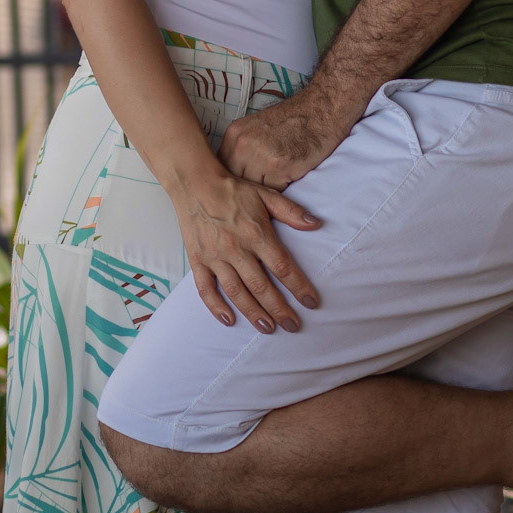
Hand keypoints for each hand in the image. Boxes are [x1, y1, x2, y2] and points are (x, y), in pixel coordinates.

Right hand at [172, 164, 320, 333]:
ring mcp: (215, 257)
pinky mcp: (198, 261)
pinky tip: (229, 320)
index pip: (282, 267)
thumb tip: (317, 224)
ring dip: (253, 312)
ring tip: (268, 328)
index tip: (311, 302)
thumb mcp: (266, 195)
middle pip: (261, 286)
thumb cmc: (233, 191)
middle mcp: (236, 249)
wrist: (195, 184)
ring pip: (236, 292)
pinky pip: (205, 289)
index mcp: (256, 233)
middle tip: (293, 326)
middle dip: (279, 309)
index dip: (298, 287)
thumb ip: (292, 212)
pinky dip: (216, 307)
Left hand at [220, 87, 346, 187]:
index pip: (223, 168)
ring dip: (264, 190)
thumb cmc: (292, 120)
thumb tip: (231, 173)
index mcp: (234, 134)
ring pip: (254, 188)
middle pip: (236, 181)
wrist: (320, 110)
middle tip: (258, 187)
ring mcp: (260, 157)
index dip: (232, 180)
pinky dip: (281, 189)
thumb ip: (241, 148)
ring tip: (275, 180)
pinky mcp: (280, 168)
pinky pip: (274, 191)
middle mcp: (243, 145)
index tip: (241, 184)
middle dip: (247, 187)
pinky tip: (288, 175)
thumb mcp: (255, 127)